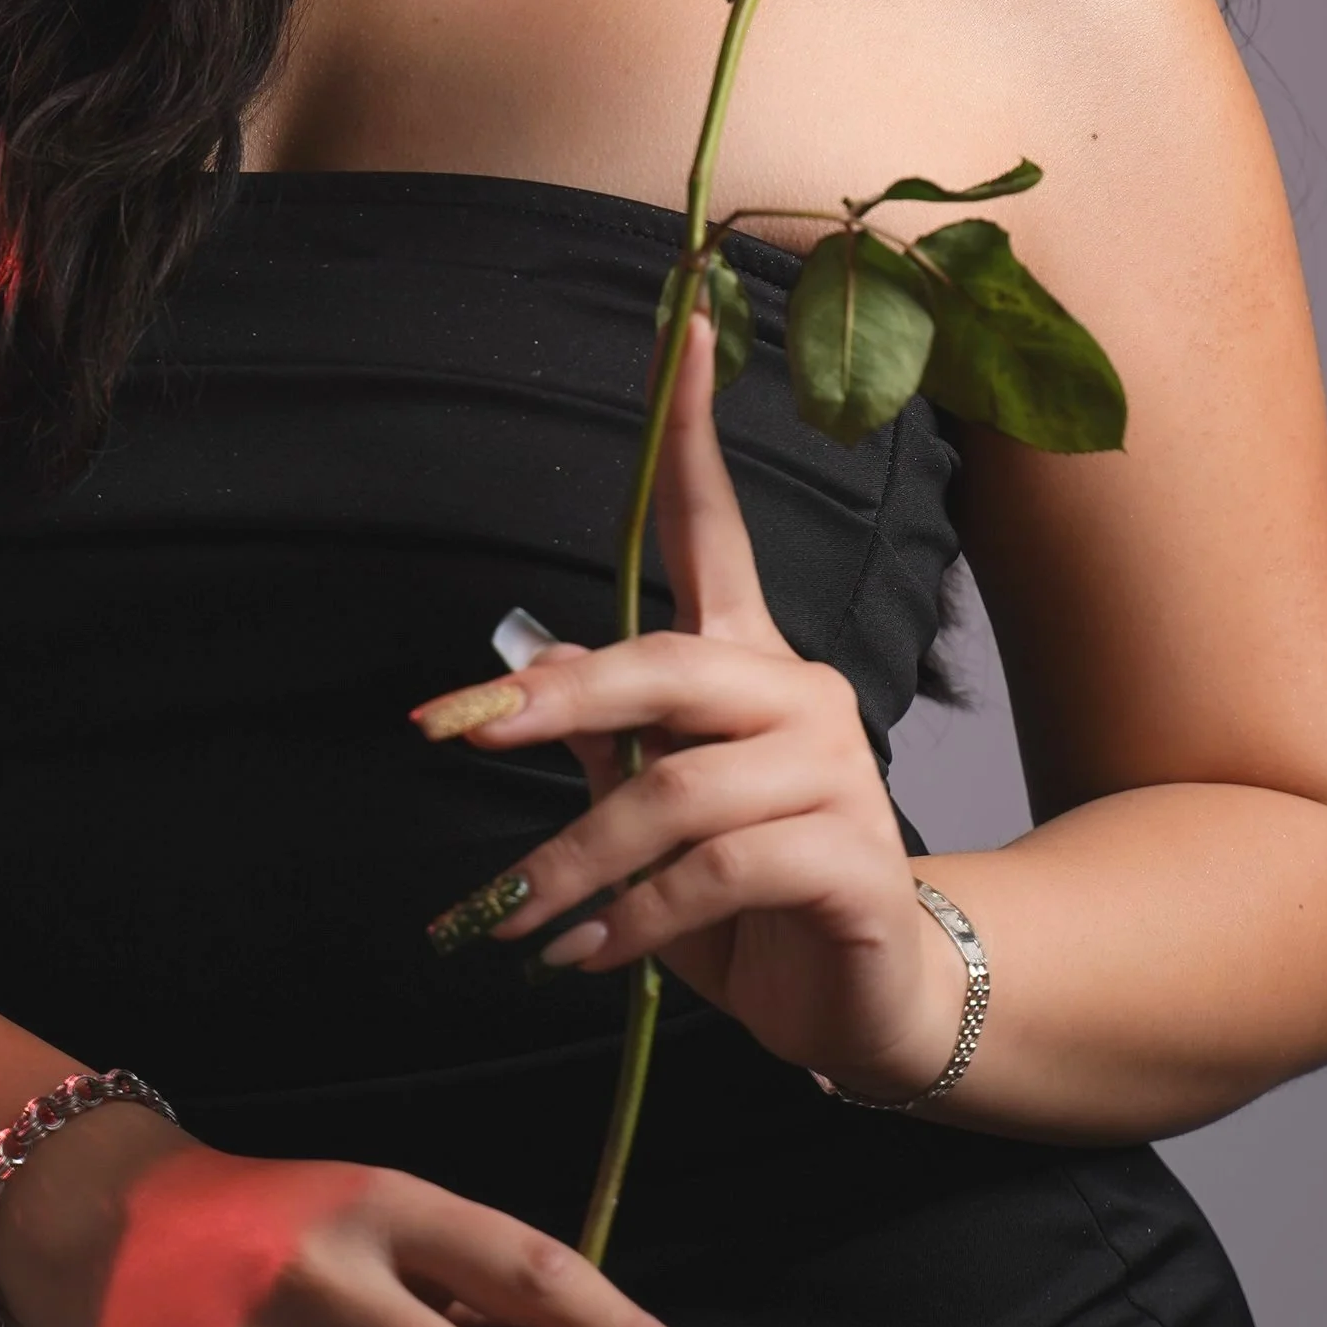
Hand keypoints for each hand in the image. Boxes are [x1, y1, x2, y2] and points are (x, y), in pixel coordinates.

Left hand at [422, 310, 968, 1100]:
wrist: (860, 1006)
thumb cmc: (743, 903)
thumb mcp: (648, 819)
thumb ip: (601, 745)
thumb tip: (524, 680)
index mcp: (748, 664)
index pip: (718, 526)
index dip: (695, 427)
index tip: (685, 319)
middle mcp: (799, 694)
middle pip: (670, 664)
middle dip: (557, 701)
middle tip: (466, 734)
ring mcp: (837, 773)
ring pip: (678, 789)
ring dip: (576, 860)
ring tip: (519, 920)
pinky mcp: (853, 860)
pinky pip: (718, 872)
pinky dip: (635, 917)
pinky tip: (592, 953)